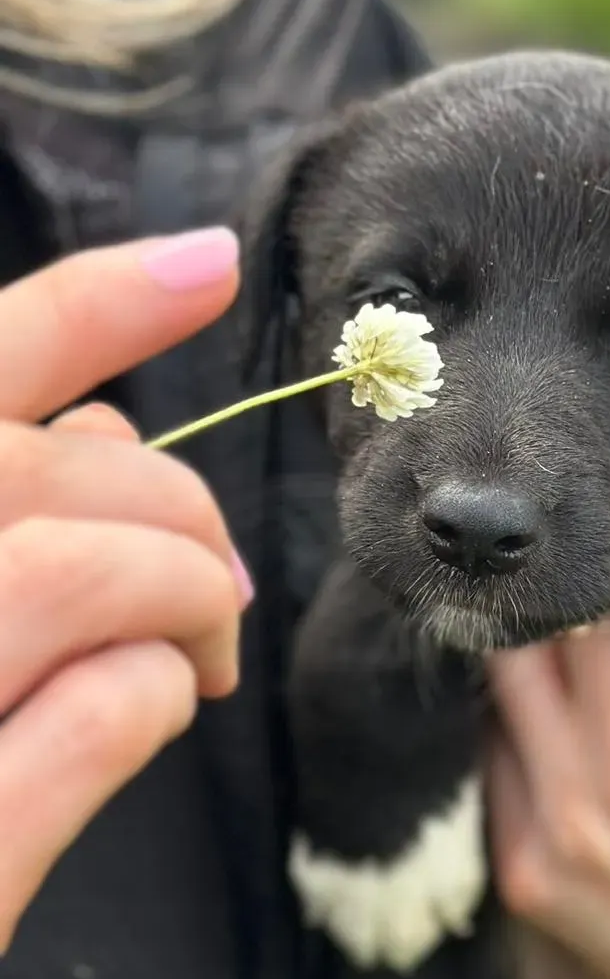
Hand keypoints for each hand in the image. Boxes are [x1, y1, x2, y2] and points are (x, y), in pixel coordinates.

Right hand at [0, 229, 248, 949]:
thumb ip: (12, 524)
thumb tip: (111, 440)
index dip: (98, 303)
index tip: (216, 263)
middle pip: (60, 474)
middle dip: (181, 522)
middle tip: (220, 609)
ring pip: (77, 564)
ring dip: (177, 605)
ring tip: (199, 666)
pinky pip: (95, 709)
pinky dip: (144, 706)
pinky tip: (150, 715)